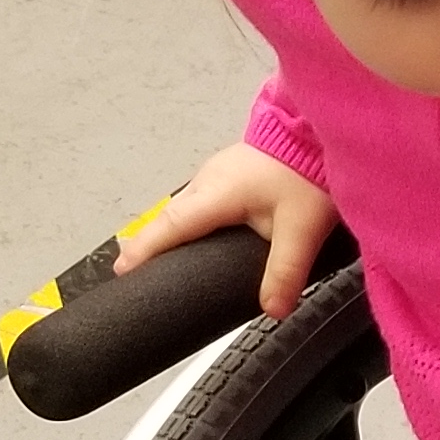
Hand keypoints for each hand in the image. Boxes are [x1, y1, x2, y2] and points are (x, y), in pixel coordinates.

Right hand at [117, 142, 337, 318]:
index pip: (170, 226)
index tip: (122, 270)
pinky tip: (195, 233)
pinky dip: (187, 218)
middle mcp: (208, 180)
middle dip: (148, 242)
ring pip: (183, 206)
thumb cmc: (307, 171)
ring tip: (156, 257)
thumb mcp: (302, 229)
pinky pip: (198, 199)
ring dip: (167, 229)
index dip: (144, 250)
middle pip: (169, 216)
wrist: (317, 130)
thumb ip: (285, 272)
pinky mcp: (229, 170)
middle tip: (131, 269)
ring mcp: (217, 172)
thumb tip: (273, 309)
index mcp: (216, 193)